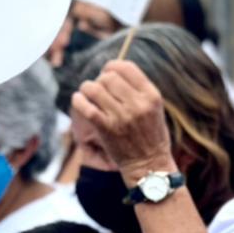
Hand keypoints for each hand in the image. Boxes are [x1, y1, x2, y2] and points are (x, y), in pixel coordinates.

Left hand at [71, 60, 173, 182]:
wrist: (149, 166)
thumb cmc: (151, 136)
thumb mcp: (155, 108)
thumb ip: (138, 89)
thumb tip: (112, 71)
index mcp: (151, 95)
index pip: (126, 67)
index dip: (112, 66)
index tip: (107, 72)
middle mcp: (137, 104)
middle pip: (108, 77)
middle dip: (100, 79)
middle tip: (98, 88)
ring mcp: (121, 117)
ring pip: (94, 88)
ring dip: (87, 88)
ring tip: (87, 94)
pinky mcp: (106, 129)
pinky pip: (86, 107)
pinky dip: (78, 100)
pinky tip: (78, 100)